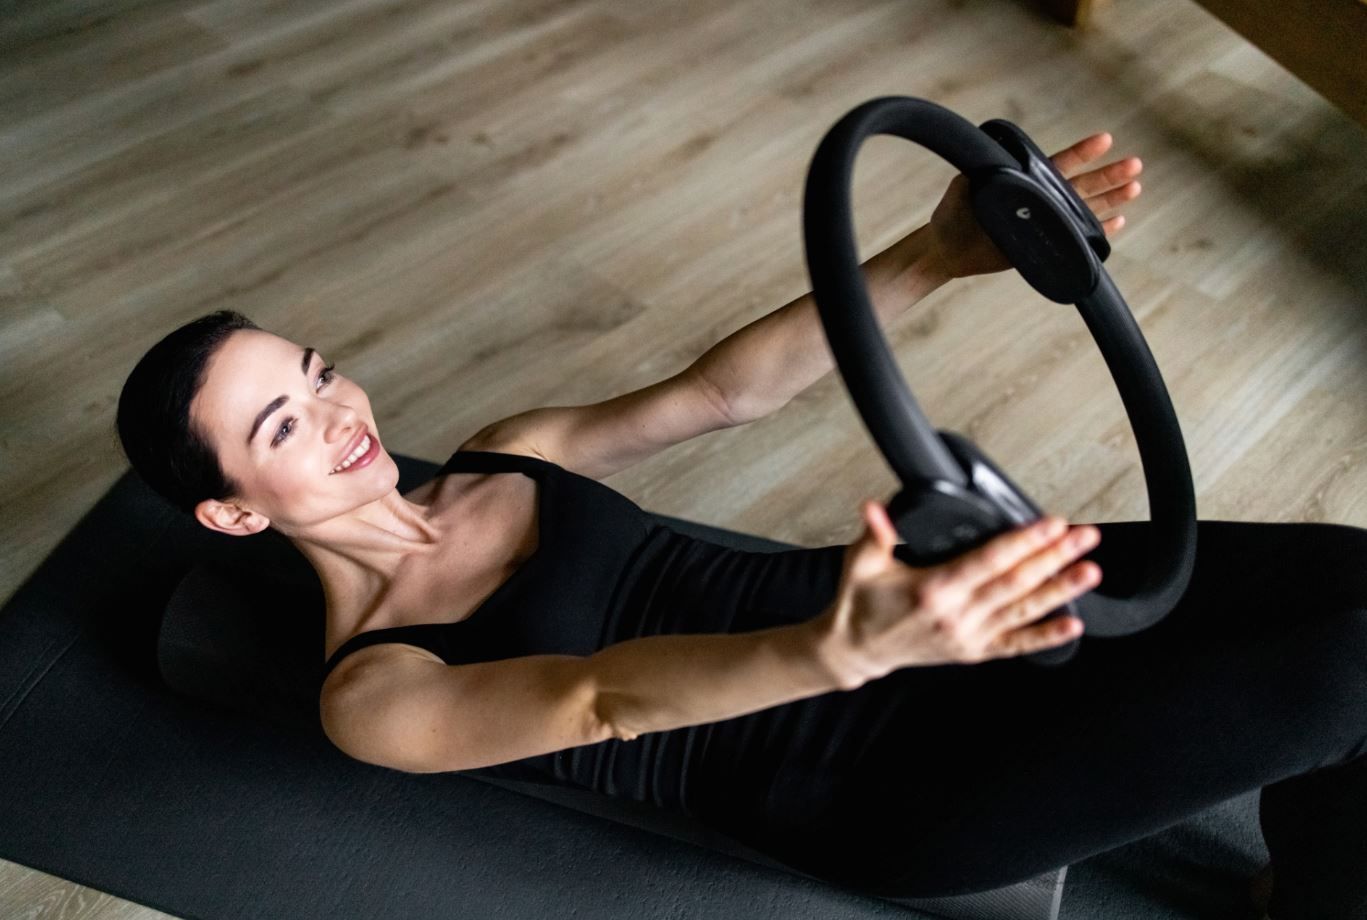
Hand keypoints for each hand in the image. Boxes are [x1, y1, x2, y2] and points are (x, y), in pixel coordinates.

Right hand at [817, 500, 1101, 684]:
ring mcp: (968, 637)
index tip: (1051, 524)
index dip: (1024, 542)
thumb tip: (875, 508)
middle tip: (1084, 538)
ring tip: (1090, 571)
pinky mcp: (973, 651)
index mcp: (932, 590)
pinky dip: (1046, 636)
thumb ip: (876, 533)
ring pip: (1023, 611)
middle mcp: (956, 616)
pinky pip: (1016, 645)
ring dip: (1060, 590)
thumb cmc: (860, 605)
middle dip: (1054, 558)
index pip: (989, 561)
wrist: (855, 650)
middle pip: (1016, 583)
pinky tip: (1074, 624)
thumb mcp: (861, 563)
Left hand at [925, 132, 1142, 279]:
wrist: (948, 249)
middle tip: (1136, 165)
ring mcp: (1045, 221)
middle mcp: (1041, 199)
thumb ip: (983, 171)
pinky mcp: (1045, 244)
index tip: (1105, 140)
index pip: (1058, 164)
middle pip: (1081, 185)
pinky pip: (1076, 238)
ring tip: (1135, 188)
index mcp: (1026, 180)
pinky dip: (1097, 232)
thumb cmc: (955, 212)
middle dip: (1108, 175)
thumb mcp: (966, 185)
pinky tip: (1118, 222)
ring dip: (1111, 199)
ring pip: (1084, 209)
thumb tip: (995, 158)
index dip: (1082, 154)